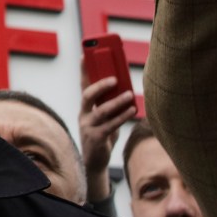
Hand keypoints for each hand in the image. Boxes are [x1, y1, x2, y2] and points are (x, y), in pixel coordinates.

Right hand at [79, 75, 136, 202]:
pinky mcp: (96, 138)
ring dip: (117, 102)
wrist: (94, 161)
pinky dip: (122, 116)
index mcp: (85, 106)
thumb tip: (127, 88)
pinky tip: (133, 110)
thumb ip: (111, 103)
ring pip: (101, 111)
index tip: (85, 54)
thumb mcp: (105, 116)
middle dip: (101, 85)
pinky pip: (110, 125)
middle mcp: (83, 114)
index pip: (83, 84)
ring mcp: (88, 126)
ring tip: (130, 95)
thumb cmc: (103, 134)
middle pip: (87, 95)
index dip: (83, 70)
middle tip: (115, 79)